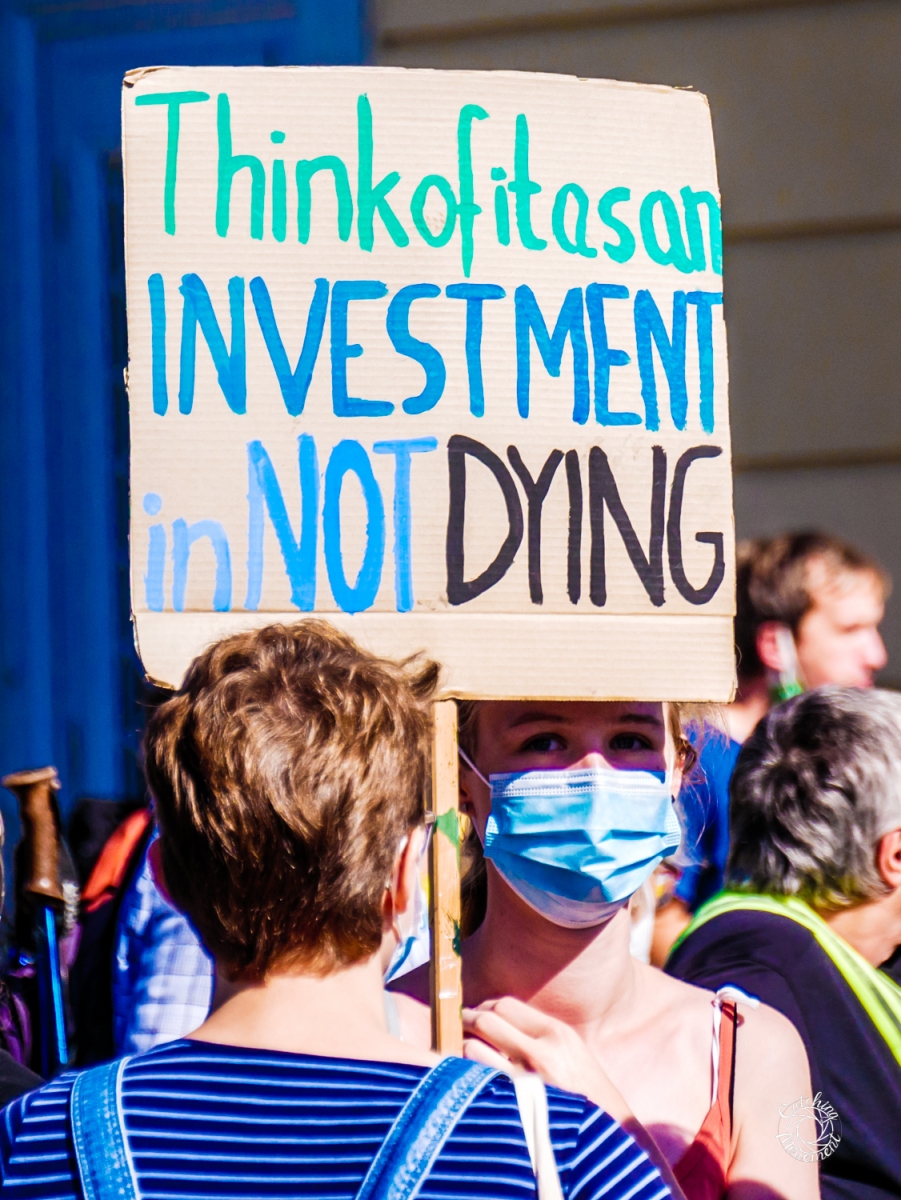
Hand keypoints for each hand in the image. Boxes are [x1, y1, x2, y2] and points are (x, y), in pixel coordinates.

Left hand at [462, 996, 631, 1124]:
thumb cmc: (587, 1094)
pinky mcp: (515, 1106)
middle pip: (488, 1019)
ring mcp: (527, 1080)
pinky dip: (468, 1072)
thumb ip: (538, 1034)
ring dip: (465, 1046)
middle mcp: (542, 1051)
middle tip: (461, 1025)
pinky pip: (477, 1078)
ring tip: (464, 1051)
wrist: (610, 1136)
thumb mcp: (571, 1052)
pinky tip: (470, 1076)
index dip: (486, 1006)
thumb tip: (496, 1020)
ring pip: (475, 1047)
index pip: (506, 1005)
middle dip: (468, 1020)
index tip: (478, 1013)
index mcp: (557, 1033)